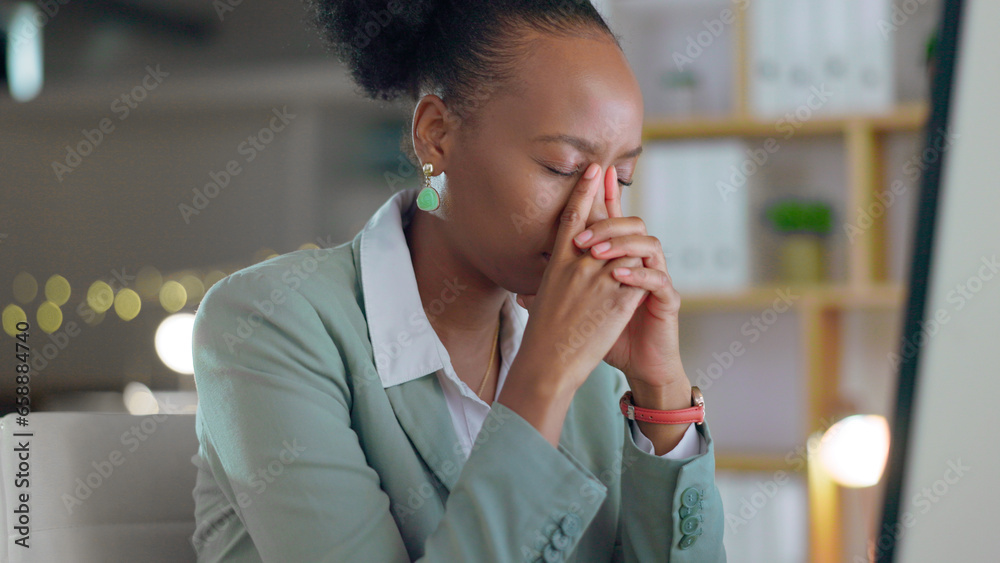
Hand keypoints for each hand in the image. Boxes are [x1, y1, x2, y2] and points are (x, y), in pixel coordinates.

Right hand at [511, 163, 648, 393]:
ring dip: (634, 253)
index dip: (584, 191)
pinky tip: (647, 280)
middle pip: (605, 228)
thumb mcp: (539, 304)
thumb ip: (542, 290)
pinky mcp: (618, 301)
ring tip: (636, 255)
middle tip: (621, 184)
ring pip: (628, 251)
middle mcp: (578, 266)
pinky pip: (639, 278)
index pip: (572, 218)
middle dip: (616, 213)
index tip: (595, 169)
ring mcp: (599, 282)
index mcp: (558, 264)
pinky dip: (644, 278)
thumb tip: (527, 291)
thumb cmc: (542, 339)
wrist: (550, 364)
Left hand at [573, 165, 689, 398]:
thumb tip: (522, 293)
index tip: (594, 173)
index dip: (605, 196)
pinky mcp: (667, 299)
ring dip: (620, 246)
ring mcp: (655, 279)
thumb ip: (558, 299)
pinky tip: (618, 276)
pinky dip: (638, 274)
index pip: (613, 221)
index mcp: (620, 260)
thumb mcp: (580, 314)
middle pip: (632, 224)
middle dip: (606, 227)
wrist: (637, 365)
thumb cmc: (608, 337)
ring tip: (596, 256)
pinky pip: (658, 278)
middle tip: (581, 241)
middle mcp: (640, 263)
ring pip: (649, 244)